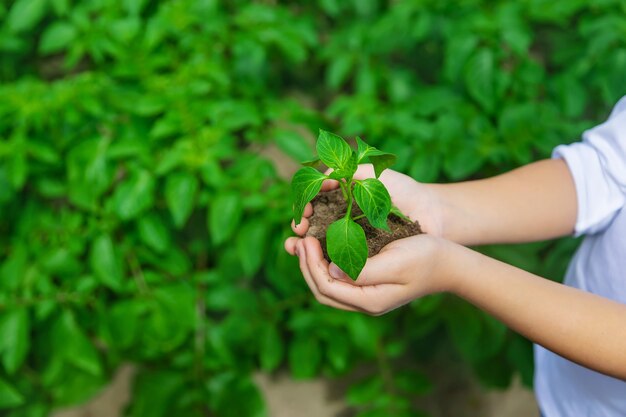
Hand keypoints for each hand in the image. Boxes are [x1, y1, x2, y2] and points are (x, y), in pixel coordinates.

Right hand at [285, 164, 442, 252]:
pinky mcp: (362, 256)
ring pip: (321, 244)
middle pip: (312, 224)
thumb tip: (319, 178)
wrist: (432, 212)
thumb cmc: (403, 190)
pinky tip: (318, 261)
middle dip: (301, 227)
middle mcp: (342, 219)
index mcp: (341, 198)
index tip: (304, 211)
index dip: (304, 207)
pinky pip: (339, 259)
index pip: (313, 203)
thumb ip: (345, 171)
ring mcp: (352, 239)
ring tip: (298, 246)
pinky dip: (325, 260)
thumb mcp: (371, 174)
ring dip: (306, 246)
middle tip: (299, 231)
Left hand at [290, 234, 452, 314]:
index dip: (310, 264)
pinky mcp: (368, 283)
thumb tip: (332, 270)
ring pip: (327, 286)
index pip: (326, 287)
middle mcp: (364, 301)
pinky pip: (338, 278)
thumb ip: (363, 270)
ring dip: (311, 265)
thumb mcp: (396, 262)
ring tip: (303, 242)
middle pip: (322, 290)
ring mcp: (365, 294)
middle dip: (305, 265)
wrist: (450, 263)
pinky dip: (324, 263)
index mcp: (368, 300)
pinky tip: (321, 245)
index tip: (307, 240)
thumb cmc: (426, 258)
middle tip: (299, 240)